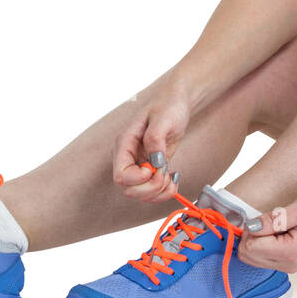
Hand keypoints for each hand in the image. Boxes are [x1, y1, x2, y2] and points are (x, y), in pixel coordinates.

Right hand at [112, 85, 191, 203]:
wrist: (175, 103)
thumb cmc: (168, 106)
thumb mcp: (163, 119)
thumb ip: (155, 140)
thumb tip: (155, 163)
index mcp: (124, 144)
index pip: (121, 176)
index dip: (138, 179)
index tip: (154, 167)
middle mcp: (128, 157)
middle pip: (129, 189)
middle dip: (151, 188)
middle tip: (166, 173)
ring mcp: (138, 165)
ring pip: (140, 194)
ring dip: (159, 192)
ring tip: (172, 177)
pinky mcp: (150, 169)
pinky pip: (152, 190)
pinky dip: (164, 192)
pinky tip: (174, 178)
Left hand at [237, 190, 296, 273]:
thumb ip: (275, 219)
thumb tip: (251, 226)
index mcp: (292, 252)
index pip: (251, 247)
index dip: (252, 228)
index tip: (267, 217)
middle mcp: (288, 264)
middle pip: (247, 255)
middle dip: (252, 235)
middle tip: (271, 220)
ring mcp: (287, 267)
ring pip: (251, 258)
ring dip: (256, 240)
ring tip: (276, 226)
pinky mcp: (286, 264)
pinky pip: (260, 258)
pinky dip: (262, 244)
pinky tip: (277, 233)